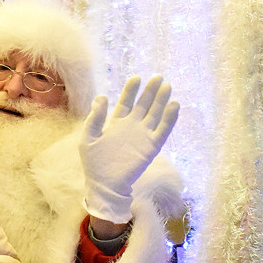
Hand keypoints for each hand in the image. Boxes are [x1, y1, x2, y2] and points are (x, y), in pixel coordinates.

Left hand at [80, 75, 179, 223]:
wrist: (105, 185)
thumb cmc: (94, 164)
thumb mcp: (88, 138)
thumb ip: (94, 118)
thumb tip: (101, 96)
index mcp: (116, 123)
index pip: (126, 102)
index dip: (131, 90)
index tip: (136, 78)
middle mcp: (132, 126)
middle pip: (144, 104)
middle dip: (150, 90)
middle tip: (158, 77)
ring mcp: (143, 135)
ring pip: (155, 114)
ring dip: (162, 100)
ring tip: (167, 87)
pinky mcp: (151, 146)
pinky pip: (163, 130)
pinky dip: (169, 118)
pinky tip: (174, 105)